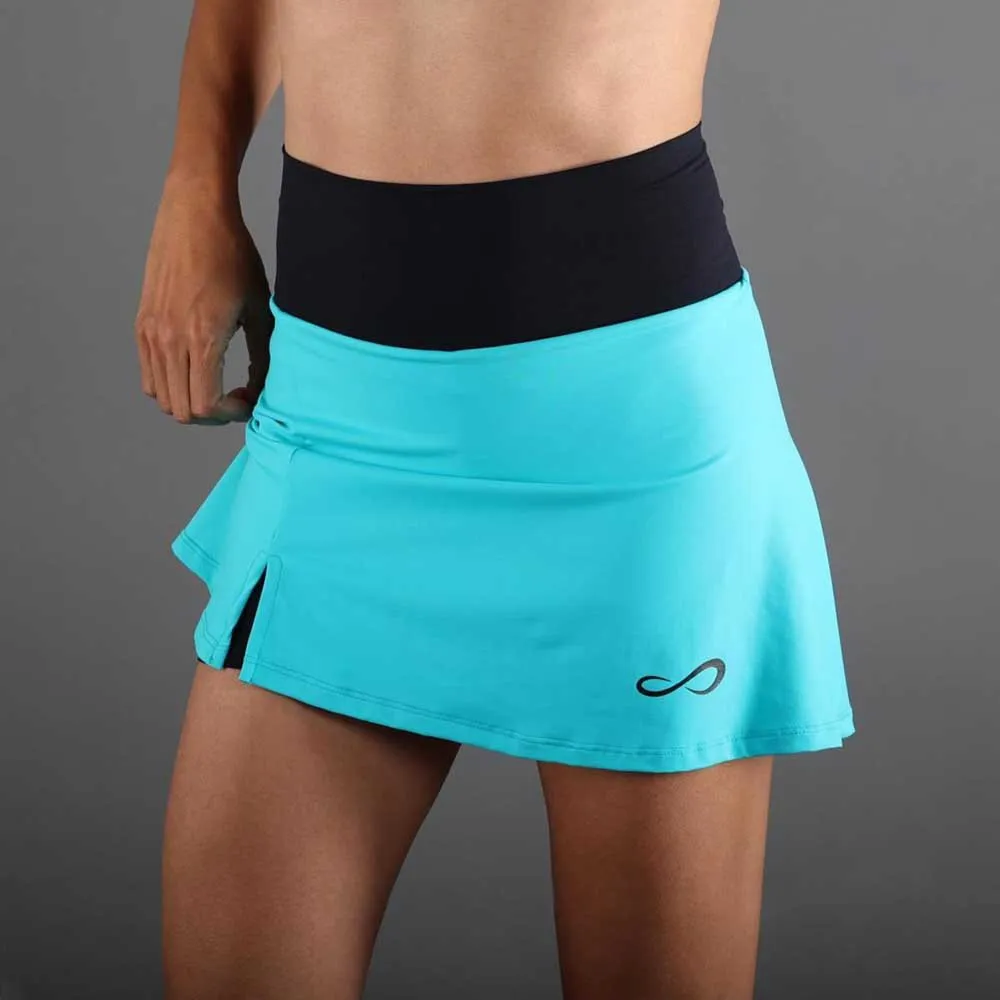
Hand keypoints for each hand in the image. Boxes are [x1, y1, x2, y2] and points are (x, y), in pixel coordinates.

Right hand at [134, 174, 272, 424]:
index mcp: (201, 338)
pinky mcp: (142, 323)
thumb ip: (264, 357)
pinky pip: (150, 375)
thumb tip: (263, 391)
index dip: (231, 413)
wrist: (195, 212)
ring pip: (162, 397)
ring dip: (190, 401)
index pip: (205, 405)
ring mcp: (151, 332)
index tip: (248, 400)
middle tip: (235, 396)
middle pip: (182, 410)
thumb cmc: (233, 256)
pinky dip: (172, 385)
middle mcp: (169, 339)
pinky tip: (196, 368)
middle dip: (213, 414)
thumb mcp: (261, 309)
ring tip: (216, 384)